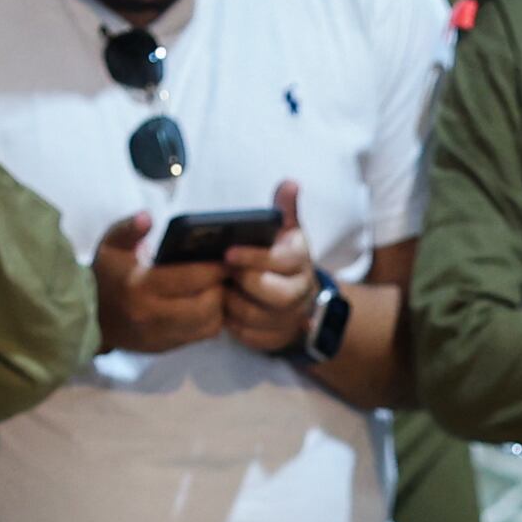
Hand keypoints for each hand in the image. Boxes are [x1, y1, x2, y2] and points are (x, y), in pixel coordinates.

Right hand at [93, 211, 232, 356]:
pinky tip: (207, 305)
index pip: (191, 278)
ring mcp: (159, 336)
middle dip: (221, 289)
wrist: (88, 315)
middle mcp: (151, 315)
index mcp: (140, 286)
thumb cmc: (105, 274)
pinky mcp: (164, 347)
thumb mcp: (111, 245)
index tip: (226, 259)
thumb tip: (148, 217)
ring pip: (208, 325)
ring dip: (219, 307)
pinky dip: (210, 321)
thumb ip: (130, 228)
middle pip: (206, 306)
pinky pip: (200, 337)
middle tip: (224, 275)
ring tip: (218, 289)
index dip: (215, 269)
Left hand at [214, 176, 322, 355]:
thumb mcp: (286, 232)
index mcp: (300, 261)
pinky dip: (233, 325)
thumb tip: (289, 183)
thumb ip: (285, 209)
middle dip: (244, 284)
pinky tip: (223, 310)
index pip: (281, 260)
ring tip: (220, 291)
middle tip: (223, 274)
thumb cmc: (281, 259)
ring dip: (233, 305)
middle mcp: (301, 292)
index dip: (253, 258)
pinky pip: (249, 336)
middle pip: (274, 294)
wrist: (297, 300)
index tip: (227, 253)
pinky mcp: (274, 338)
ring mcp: (289, 318)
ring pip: (255, 316)